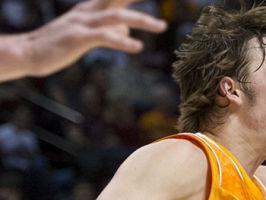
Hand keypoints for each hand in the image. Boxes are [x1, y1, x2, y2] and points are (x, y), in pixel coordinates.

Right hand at [23, 0, 166, 78]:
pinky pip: (105, 37)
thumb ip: (107, 31)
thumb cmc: (57, 46)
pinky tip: (137, 48)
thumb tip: (127, 33)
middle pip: (118, 0)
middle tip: (162, 12)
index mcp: (88, 9)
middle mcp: (87, 12)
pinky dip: (122, 41)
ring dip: (142, 20)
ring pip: (117, 17)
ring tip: (161, 26)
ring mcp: (82, 23)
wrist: (27, 53)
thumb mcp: (86, 35)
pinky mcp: (78, 38)